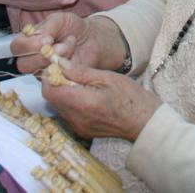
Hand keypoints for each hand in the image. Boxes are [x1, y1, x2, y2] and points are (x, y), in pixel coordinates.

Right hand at [12, 13, 124, 74]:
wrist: (92, 39)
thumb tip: (40, 40)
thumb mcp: (59, 20)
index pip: (17, 47)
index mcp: (29, 41)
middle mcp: (33, 58)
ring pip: (37, 73)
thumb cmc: (72, 28)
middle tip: (59, 46)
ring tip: (67, 49)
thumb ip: (46, 27)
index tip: (46, 39)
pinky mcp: (56, 81)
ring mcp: (44, 71)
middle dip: (41, 55)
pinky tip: (72, 58)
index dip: (28, 45)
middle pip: (23, 64)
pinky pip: (54, 80)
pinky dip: (64, 69)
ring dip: (54, 60)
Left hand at [41, 60, 161, 142]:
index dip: (50, 76)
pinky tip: (85, 95)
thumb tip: (59, 63)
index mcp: (82, 103)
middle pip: (52, 99)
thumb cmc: (130, 96)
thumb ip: (80, 72)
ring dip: (63, 93)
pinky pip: (68, 114)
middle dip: (56, 83)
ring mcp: (78, 127)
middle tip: (70, 71)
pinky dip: (71, 102)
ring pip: (59, 106)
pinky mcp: (82, 131)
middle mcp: (76, 119)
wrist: (144, 121)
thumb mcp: (106, 77)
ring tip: (80, 82)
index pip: (50, 90)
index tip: (59, 65)